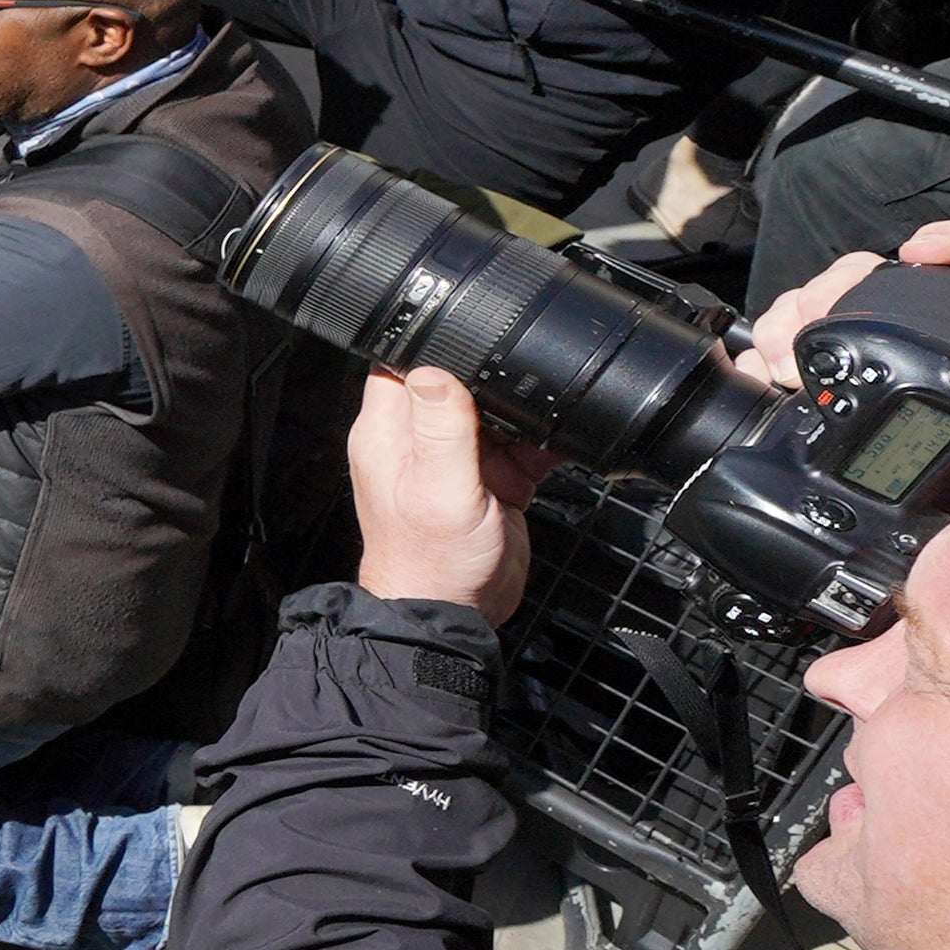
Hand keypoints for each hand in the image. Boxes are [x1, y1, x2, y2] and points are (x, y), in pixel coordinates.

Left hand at [348, 364, 544, 622]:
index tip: (471, 336)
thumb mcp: (438, 487)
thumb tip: (435, 369)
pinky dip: (543, 440)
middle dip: (491, 374)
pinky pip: (521, 445)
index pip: (402, 363)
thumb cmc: (429, 560)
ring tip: (543, 412)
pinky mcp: (491, 479)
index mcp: (390, 431)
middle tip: (520, 379)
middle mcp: (420, 440)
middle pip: (457, 380)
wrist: (453, 613)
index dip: (432, 343)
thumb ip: (440, 427)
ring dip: (522, 409)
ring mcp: (458, 459)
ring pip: (494, 411)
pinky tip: (559, 439)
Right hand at [739, 222, 949, 413]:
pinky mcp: (843, 385)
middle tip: (822, 312)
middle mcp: (938, 331)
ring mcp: (884, 354)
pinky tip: (765, 367)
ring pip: (831, 303)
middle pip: (883, 274)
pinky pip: (798, 349)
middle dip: (843, 284)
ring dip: (798, 314)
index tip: (921, 250)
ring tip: (786, 347)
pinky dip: (770, 350)